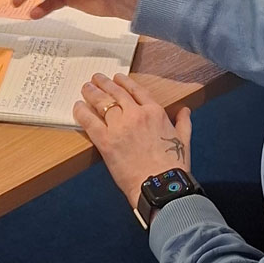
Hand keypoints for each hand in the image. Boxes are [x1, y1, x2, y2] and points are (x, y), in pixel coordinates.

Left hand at [75, 71, 192, 210]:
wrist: (160, 184)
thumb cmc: (173, 166)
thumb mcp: (184, 139)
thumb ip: (183, 122)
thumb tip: (185, 110)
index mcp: (155, 112)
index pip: (137, 90)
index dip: (125, 82)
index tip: (117, 77)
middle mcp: (136, 114)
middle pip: (117, 93)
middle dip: (105, 83)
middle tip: (96, 78)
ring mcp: (120, 126)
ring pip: (102, 103)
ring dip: (92, 93)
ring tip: (86, 88)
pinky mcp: (106, 141)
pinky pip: (90, 121)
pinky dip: (82, 112)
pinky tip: (78, 106)